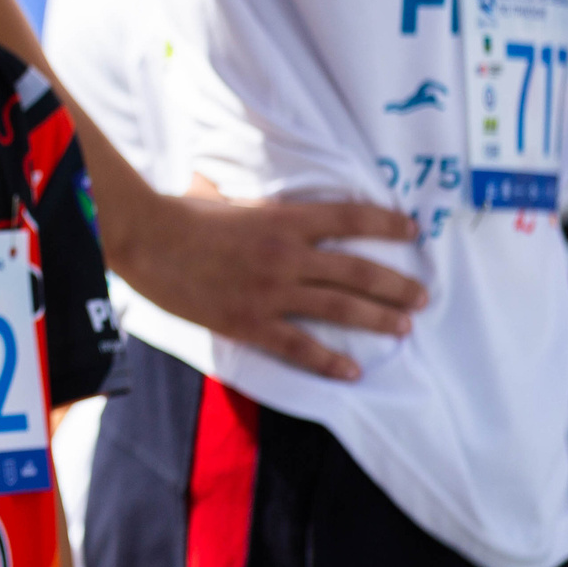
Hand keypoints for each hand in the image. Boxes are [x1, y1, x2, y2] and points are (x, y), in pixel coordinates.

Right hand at [108, 180, 425, 381]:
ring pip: (339, 307)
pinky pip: (299, 345)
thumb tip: (259, 195)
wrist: (146, 239)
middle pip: (357, 270)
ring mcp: (270, 291)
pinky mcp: (249, 322)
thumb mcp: (228, 196)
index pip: (351, 217)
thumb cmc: (180, 214)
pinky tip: (352, 371)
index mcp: (284, 218)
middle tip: (422, 297)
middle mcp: (287, 254)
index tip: (413, 230)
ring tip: (403, 327)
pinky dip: (329, 360)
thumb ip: (255, 204)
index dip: (387, 223)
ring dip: (378, 318)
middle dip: (396, 285)